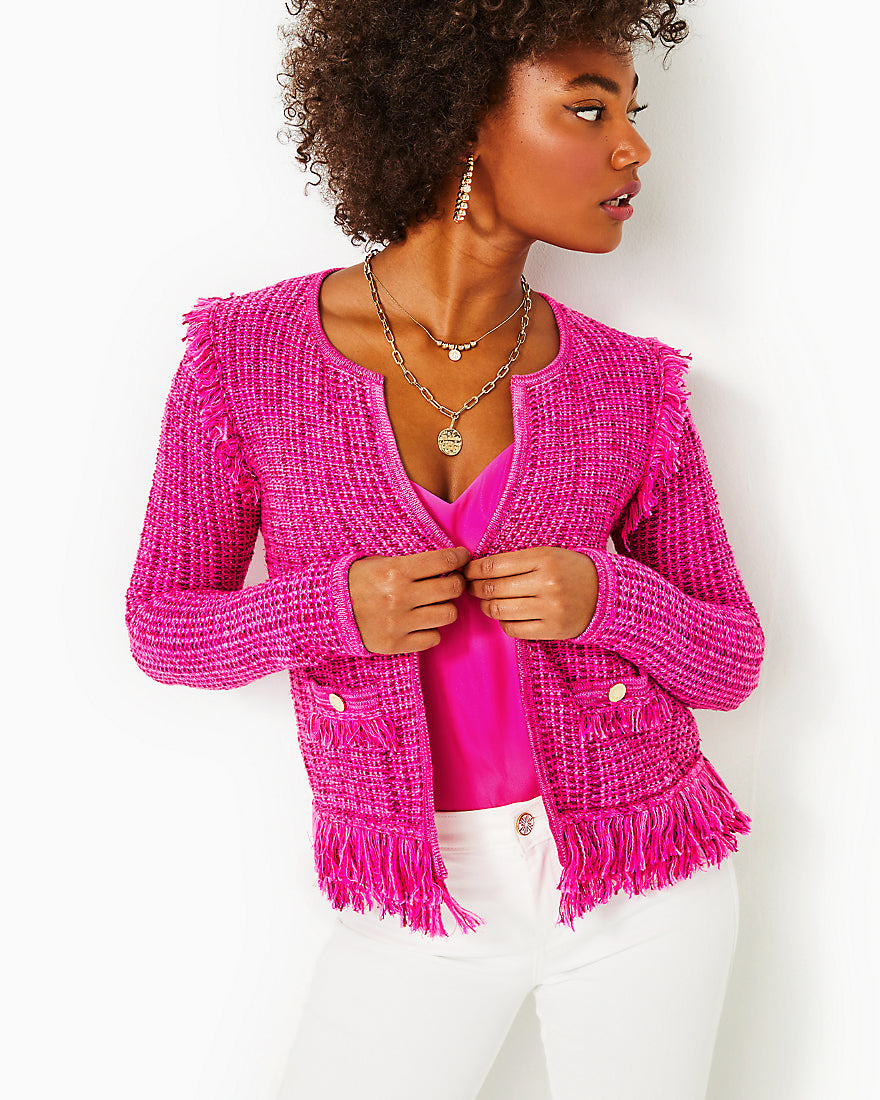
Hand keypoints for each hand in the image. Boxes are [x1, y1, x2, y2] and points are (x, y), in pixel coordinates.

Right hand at [348, 545, 471, 654]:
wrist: (326, 610)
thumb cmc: (356, 582)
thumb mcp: (380, 562)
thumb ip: (413, 563)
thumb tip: (448, 562)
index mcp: (396, 570)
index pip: (444, 561)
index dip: (459, 557)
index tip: (462, 557)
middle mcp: (400, 596)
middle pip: (452, 588)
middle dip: (456, 582)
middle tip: (450, 582)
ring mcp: (399, 622)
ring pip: (448, 614)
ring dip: (445, 607)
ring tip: (433, 604)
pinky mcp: (396, 644)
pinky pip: (434, 638)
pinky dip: (431, 630)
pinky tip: (420, 623)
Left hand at [462, 546, 598, 639]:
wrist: (606, 594)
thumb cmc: (570, 570)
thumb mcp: (548, 555)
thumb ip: (516, 560)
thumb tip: (477, 568)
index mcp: (544, 558)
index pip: (494, 565)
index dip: (473, 570)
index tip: (467, 571)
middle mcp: (547, 583)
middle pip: (493, 589)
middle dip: (475, 589)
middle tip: (471, 588)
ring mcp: (550, 609)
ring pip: (499, 610)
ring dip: (487, 606)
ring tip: (487, 602)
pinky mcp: (552, 630)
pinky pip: (513, 629)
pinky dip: (504, 622)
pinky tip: (507, 615)